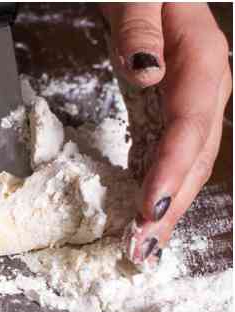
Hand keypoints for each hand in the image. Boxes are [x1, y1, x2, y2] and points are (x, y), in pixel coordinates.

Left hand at [103, 3, 232, 264]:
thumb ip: (139, 30)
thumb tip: (148, 73)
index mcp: (202, 58)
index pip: (190, 124)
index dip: (171, 169)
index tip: (149, 207)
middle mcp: (205, 85)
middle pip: (195, 155)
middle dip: (170, 206)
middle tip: (141, 248)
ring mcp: (192, 101)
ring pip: (187, 162)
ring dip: (166, 208)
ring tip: (142, 249)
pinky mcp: (171, 110)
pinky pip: (168, 156)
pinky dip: (156, 189)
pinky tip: (142, 220)